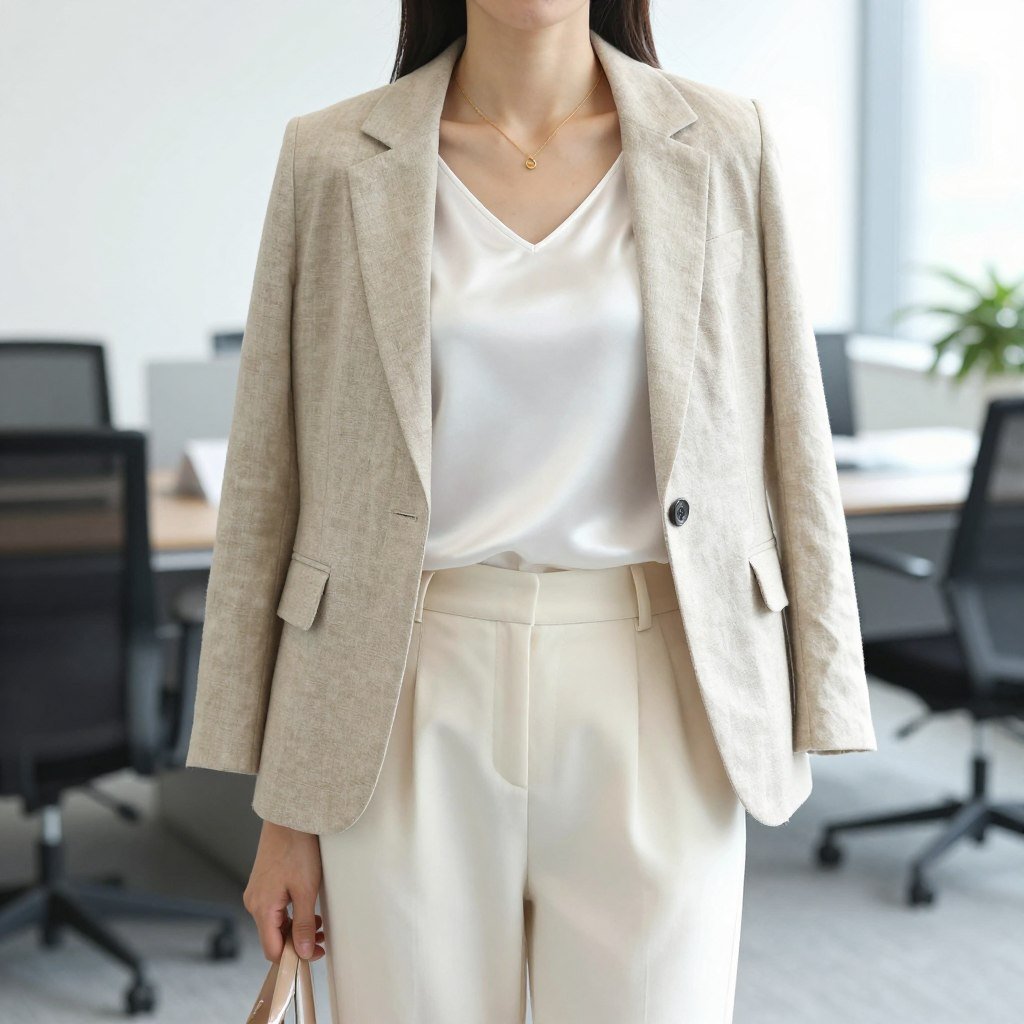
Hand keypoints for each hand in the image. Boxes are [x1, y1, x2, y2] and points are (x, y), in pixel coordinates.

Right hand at [243, 820, 325, 962]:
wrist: (289, 817)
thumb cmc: (298, 849)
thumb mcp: (306, 890)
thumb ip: (304, 924)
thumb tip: (304, 953)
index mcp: (261, 908)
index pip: (272, 950)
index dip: (293, 958)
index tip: (315, 955)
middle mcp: (254, 903)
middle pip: (273, 937)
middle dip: (297, 942)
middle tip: (322, 940)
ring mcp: (257, 892)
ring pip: (275, 923)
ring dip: (296, 928)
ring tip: (320, 924)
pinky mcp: (263, 884)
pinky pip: (274, 909)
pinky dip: (290, 915)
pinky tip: (308, 910)